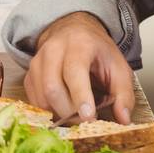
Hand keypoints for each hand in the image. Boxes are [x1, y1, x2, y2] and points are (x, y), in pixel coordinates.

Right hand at [23, 11, 134, 125]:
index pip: (74, 71)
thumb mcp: (119, 67)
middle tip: (85, 121)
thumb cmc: (97, 51)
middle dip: (70, 111)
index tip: (88, 117)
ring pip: (41, 96)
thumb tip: (123, 119)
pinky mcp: (29, 74)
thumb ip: (124, 94)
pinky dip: (49, 111)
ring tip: (76, 114)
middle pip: (53, 87)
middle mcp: (53, 50)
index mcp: (79, 44)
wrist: (74, 31)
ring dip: (59, 113)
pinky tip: (63, 109)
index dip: (80, 96)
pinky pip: (34, 100)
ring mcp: (37, 61)